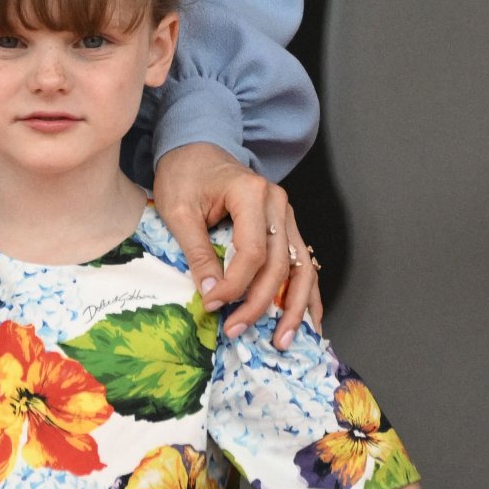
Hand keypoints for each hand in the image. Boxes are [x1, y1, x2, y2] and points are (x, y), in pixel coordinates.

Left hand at [152, 141, 320, 345]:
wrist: (195, 148)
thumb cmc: (184, 174)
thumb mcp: (179, 210)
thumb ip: (198, 250)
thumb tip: (210, 293)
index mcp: (251, 193)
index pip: (252, 251)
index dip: (234, 284)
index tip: (212, 304)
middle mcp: (278, 203)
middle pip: (279, 264)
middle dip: (259, 303)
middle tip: (236, 330)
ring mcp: (286, 215)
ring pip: (301, 268)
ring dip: (295, 308)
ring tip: (283, 341)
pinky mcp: (285, 227)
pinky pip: (302, 264)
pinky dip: (306, 294)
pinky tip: (308, 322)